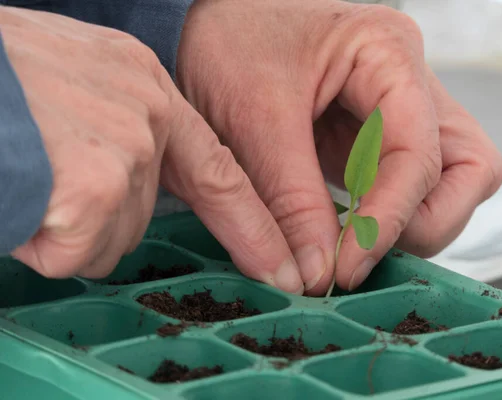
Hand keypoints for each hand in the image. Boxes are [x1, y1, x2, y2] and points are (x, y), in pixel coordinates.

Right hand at [3, 7, 304, 293]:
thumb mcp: (67, 76)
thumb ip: (114, 123)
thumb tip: (124, 179)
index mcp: (143, 80)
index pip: (218, 166)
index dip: (252, 222)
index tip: (282, 266)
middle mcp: (146, 111)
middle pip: (147, 211)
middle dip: (101, 216)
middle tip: (48, 181)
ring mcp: (124, 149)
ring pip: (112, 237)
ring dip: (67, 227)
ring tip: (20, 178)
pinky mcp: (91, 188)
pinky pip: (75, 251)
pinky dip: (39, 241)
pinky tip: (14, 199)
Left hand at [176, 0, 501, 294]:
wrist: (207, 23)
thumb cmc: (228, 41)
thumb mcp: (253, 118)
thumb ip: (292, 201)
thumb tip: (318, 275)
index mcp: (388, 52)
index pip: (418, 154)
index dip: (388, 221)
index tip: (344, 270)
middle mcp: (411, 81)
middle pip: (468, 170)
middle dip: (421, 224)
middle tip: (358, 256)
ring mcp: (400, 111)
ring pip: (448, 182)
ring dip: (409, 224)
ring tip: (348, 246)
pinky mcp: (379, 136)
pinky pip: (407, 185)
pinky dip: (385, 218)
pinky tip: (344, 232)